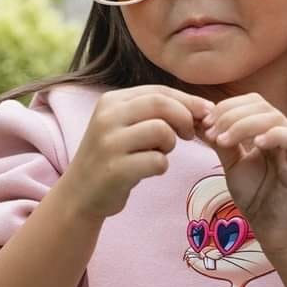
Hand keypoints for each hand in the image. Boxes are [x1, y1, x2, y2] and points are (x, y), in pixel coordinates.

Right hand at [62, 86, 214, 221]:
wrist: (80, 194)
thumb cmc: (113, 158)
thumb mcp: (124, 126)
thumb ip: (153, 113)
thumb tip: (202, 107)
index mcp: (111, 102)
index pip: (158, 91)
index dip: (187, 101)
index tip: (206, 112)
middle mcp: (107, 117)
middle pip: (161, 104)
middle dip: (185, 117)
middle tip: (189, 135)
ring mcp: (110, 143)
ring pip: (162, 131)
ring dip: (170, 145)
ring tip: (159, 154)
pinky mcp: (116, 170)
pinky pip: (157, 161)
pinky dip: (161, 167)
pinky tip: (149, 171)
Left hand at [200, 93, 286, 259]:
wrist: (271, 227)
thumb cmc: (255, 196)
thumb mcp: (232, 165)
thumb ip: (222, 143)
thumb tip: (203, 122)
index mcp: (265, 130)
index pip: (250, 102)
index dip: (226, 107)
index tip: (205, 124)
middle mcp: (281, 132)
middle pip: (260, 105)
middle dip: (230, 114)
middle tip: (211, 132)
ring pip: (274, 117)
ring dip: (243, 124)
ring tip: (223, 141)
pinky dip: (273, 136)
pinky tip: (254, 145)